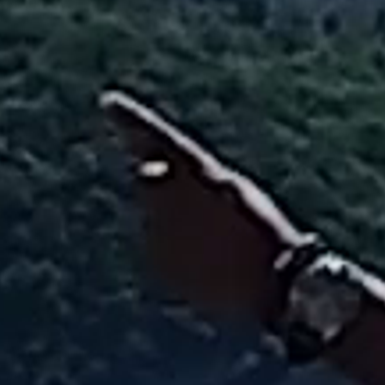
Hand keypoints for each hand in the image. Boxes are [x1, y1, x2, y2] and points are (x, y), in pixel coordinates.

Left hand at [102, 90, 299, 334]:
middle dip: (160, 187)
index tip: (110, 101)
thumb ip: (185, 176)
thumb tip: (143, 172)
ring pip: (155, 221)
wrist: (274, 282)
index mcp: (200, 173)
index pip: (158, 137)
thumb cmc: (260, 230)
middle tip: (198, 209)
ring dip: (174, 227)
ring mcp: (165, 233)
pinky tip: (207, 264)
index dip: (132, 118)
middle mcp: (175, 199)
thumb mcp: (228, 189)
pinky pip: (161, 252)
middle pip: (149, 181)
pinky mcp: (160, 263)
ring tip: (214, 244)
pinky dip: (177, 255)